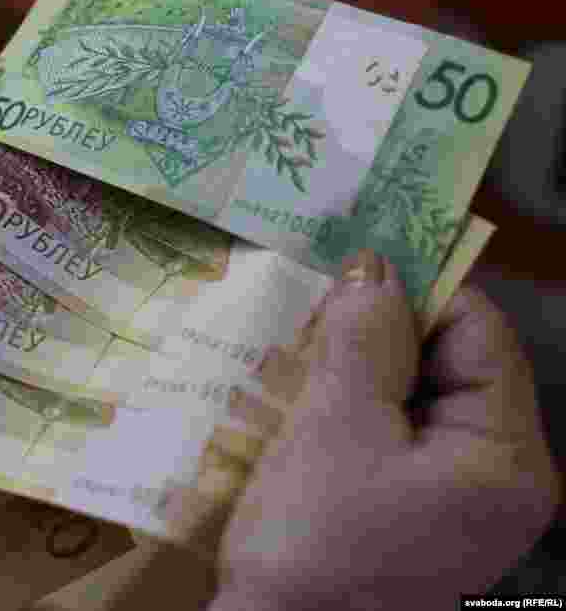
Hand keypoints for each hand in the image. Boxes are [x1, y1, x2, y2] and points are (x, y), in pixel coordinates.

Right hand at [215, 250, 559, 608]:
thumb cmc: (311, 540)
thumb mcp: (334, 425)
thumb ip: (363, 336)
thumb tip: (375, 265)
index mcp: (507, 457)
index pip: (480, 333)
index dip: (418, 289)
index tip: (348, 265)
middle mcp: (500, 478)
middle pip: (451, 364)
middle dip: (380, 331)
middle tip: (312, 312)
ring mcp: (458, 500)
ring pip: (414, 397)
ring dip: (356, 368)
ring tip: (299, 353)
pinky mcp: (417, 513)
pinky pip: (394, 435)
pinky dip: (351, 409)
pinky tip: (304, 400)